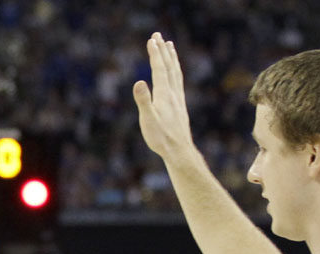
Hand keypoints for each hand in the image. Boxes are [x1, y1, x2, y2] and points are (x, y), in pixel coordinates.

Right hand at [133, 32, 193, 158]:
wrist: (179, 152)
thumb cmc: (161, 139)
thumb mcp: (148, 121)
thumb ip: (143, 101)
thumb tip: (138, 82)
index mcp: (164, 95)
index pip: (160, 69)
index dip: (155, 53)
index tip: (152, 39)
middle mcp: (173, 94)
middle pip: (169, 67)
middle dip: (163, 50)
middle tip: (158, 35)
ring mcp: (178, 100)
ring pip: (176, 73)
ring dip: (172, 58)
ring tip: (170, 46)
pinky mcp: (180, 107)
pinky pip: (179, 83)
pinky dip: (176, 72)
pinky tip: (175, 73)